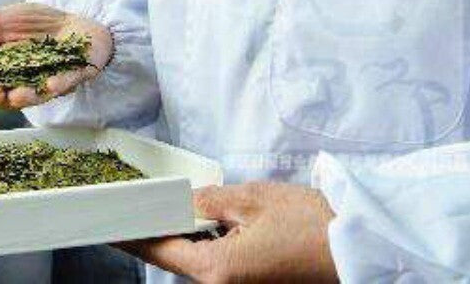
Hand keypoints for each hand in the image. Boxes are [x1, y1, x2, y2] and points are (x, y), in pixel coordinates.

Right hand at [0, 3, 112, 107]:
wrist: (77, 19)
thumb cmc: (35, 25)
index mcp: (3, 72)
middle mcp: (25, 81)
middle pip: (8, 94)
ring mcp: (51, 80)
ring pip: (36, 93)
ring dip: (26, 96)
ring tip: (17, 96)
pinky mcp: (76, 73)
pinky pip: (68, 81)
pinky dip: (60, 84)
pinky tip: (52, 84)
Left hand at [119, 183, 336, 283]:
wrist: (359, 250)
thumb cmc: (315, 227)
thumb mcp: (254, 199)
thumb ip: (209, 201)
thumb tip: (183, 202)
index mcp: (218, 270)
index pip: (160, 251)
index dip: (133, 234)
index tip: (109, 225)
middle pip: (178, 258)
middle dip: (163, 230)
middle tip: (146, 204)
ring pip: (200, 261)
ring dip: (190, 237)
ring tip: (177, 209)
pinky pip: (221, 266)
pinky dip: (211, 245)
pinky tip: (210, 224)